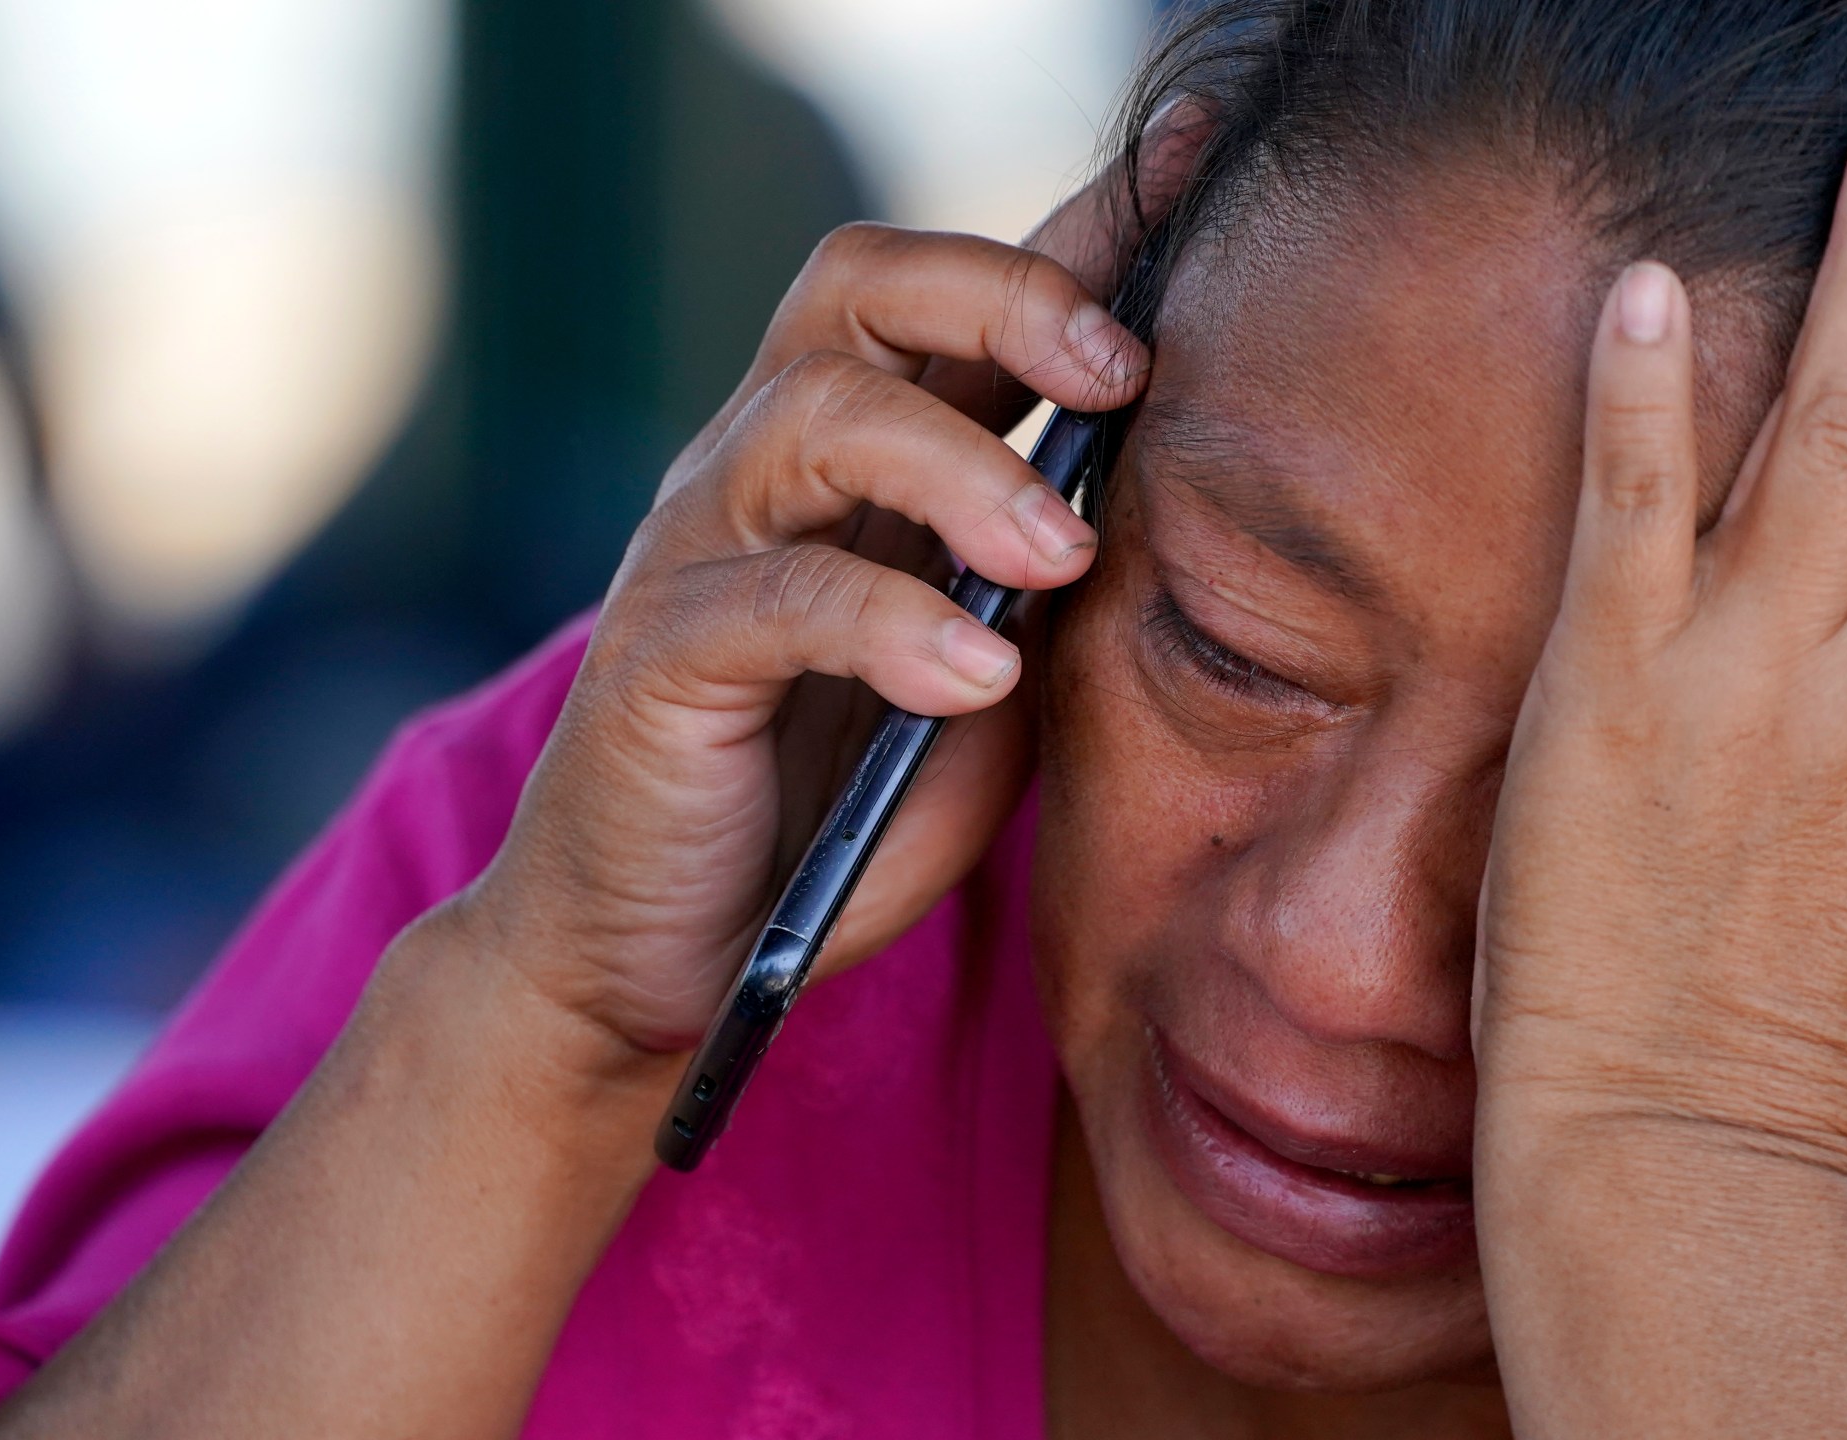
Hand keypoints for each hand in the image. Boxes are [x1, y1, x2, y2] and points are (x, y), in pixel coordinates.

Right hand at [438, 212, 1152, 1055]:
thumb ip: (1046, 607)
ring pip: (816, 412)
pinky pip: (779, 596)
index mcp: (852, 463)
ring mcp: (697, 549)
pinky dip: (894, 626)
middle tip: (1121, 368)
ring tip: (1061, 555)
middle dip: (1004, 295)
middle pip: (860, 286)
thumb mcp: (982, 702)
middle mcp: (764, 470)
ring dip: (964, 467)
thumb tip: (1157, 518)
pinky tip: (975, 678)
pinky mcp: (658, 659)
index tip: (1188, 175)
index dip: (1067, 229)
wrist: (663, 964)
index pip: (950, 299)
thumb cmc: (829, 822)